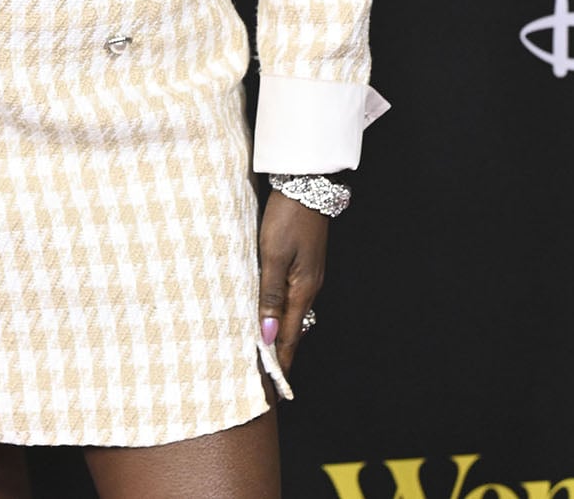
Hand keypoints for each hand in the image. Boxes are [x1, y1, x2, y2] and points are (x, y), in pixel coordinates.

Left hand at [257, 189, 328, 373]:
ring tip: (264, 352)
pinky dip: (280, 312)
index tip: (273, 389)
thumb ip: (269, 294)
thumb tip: (266, 334)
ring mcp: (308, 274)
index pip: (290, 337)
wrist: (306, 184)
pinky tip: (270, 314)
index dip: (280, 363)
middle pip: (294, 329)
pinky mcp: (303, 262)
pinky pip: (290, 296)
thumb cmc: (287, 217)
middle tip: (265, 377)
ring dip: (279, 333)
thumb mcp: (273, 255)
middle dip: (280, 353)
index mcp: (303, 289)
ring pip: (293, 313)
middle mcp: (309, 287)